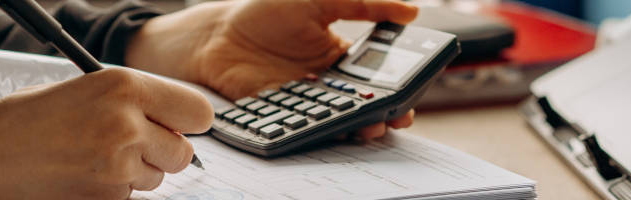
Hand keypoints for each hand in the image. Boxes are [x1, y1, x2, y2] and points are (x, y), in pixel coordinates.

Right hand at [0, 68, 213, 197]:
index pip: (198, 112)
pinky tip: (81, 180)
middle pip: (182, 154)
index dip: (187, 123)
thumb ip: (128, 100)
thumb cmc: (20, 124)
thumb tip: (167, 118)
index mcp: (124, 86)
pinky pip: (129, 199)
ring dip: (134, 175)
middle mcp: (128, 124)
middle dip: (160, 154)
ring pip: (156, 180)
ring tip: (90, 161)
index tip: (176, 127)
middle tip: (126, 148)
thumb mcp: (81, 90)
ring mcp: (119, 166)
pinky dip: (112, 194)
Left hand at [127, 0, 418, 139]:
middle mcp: (325, 81)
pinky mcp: (282, 112)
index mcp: (339, 56)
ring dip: (358, 125)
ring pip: (338, 118)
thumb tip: (411, 11)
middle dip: (384, 112)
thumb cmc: (267, 12)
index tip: (411, 94)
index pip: (376, 76)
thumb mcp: (321, 1)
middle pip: (361, 103)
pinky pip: (306, 125)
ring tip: (372, 126)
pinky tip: (334, 128)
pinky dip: (322, 130)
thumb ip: (363, 5)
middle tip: (398, 117)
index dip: (396, 87)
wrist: (219, 32)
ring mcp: (305, 99)